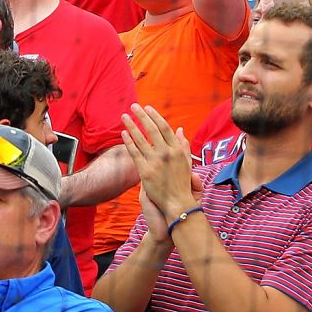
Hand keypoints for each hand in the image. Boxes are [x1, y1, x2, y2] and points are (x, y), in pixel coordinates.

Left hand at [120, 105, 200, 237]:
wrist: (176, 204)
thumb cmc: (182, 183)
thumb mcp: (187, 162)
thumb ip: (183, 145)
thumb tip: (180, 129)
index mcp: (177, 150)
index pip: (164, 127)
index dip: (155, 116)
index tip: (147, 108)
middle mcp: (166, 153)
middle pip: (152, 129)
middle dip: (141, 116)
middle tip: (133, 106)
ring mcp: (155, 162)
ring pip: (141, 139)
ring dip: (132, 126)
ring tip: (124, 116)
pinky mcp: (145, 172)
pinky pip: (135, 154)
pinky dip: (129, 142)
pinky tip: (123, 134)